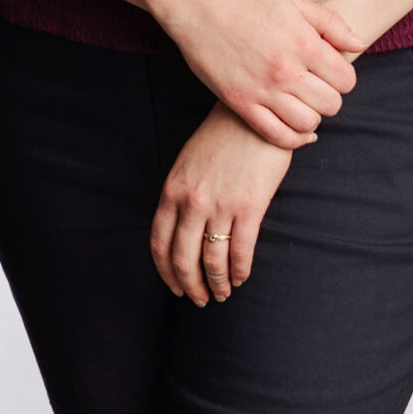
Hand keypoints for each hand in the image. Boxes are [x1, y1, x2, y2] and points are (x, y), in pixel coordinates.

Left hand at [148, 104, 293, 304]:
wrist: (253, 114)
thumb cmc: (222, 135)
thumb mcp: (188, 162)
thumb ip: (181, 194)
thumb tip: (182, 229)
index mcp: (172, 191)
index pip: (159, 244)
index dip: (166, 273)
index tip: (175, 287)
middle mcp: (191, 202)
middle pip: (183, 260)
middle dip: (191, 286)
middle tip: (200, 299)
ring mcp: (220, 205)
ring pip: (212, 261)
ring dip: (217, 284)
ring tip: (223, 293)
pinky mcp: (249, 207)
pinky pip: (240, 251)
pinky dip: (239, 271)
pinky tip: (241, 277)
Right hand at [158, 0, 359, 149]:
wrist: (199, 5)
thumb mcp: (294, 1)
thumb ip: (331, 23)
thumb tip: (359, 45)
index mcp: (304, 43)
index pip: (346, 80)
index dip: (343, 77)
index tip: (331, 72)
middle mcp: (286, 71)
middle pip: (331, 105)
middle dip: (330, 97)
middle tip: (317, 87)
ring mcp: (263, 90)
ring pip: (307, 124)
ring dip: (312, 116)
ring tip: (303, 103)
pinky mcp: (241, 103)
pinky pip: (277, 136)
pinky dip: (293, 138)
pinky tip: (295, 127)